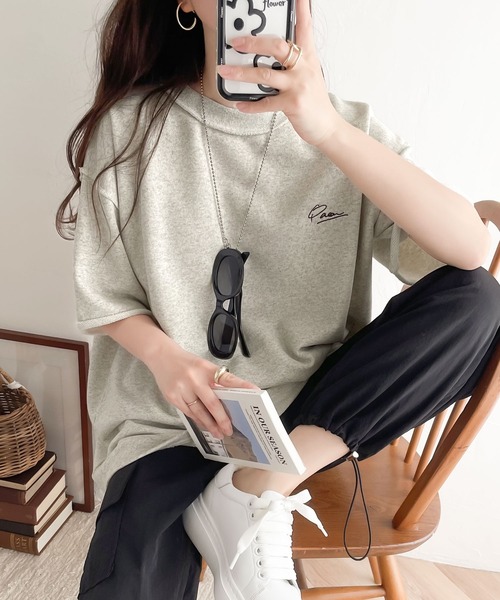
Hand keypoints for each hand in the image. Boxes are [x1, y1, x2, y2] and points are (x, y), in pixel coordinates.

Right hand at [147, 342, 258, 439]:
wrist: (161, 356)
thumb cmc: (187, 363)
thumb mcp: (204, 366)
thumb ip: (215, 381)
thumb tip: (231, 399)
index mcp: (207, 369)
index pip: (228, 379)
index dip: (243, 386)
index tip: (256, 392)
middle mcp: (195, 379)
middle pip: (213, 403)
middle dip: (223, 419)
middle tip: (229, 430)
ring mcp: (183, 389)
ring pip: (200, 412)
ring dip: (210, 425)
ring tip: (218, 433)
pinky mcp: (173, 397)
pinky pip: (189, 413)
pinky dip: (198, 420)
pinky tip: (205, 425)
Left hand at [217, 0, 341, 146]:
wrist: (327, 126)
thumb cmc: (313, 101)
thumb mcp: (307, 76)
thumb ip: (291, 65)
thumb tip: (263, 59)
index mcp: (308, 57)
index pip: (305, 26)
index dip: (301, 9)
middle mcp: (304, 67)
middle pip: (277, 47)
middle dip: (253, 43)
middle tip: (235, 42)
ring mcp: (298, 85)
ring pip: (265, 74)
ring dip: (241, 72)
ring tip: (224, 71)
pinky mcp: (293, 104)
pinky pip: (266, 103)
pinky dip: (250, 105)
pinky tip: (239, 104)